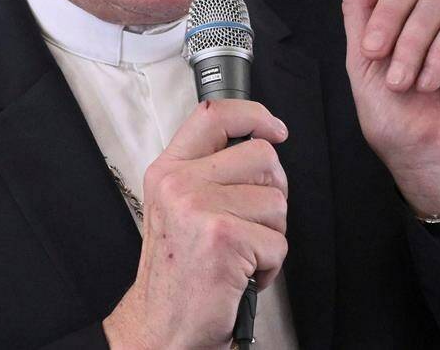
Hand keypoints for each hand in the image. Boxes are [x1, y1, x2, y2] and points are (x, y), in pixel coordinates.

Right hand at [103, 100, 289, 349]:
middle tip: (251, 222)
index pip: (214, 115)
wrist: (161, 326)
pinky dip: (269, 267)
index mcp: (168, 171)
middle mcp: (179, 184)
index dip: (254, 114)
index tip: (274, 128)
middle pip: (262, 157)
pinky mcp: (224, 238)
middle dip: (271, 193)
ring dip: (270, 236)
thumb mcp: (177, 208)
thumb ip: (206, 172)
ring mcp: (199, 208)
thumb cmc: (176, 273)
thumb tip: (259, 146)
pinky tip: (242, 274)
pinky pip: (278, 242)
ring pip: (276, 202)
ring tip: (241, 253)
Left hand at [341, 0, 439, 221]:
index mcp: (400, 14)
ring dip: (411, 45)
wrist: (427, 158)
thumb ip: (362, 5)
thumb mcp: (362, 59)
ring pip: (435, 2)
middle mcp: (432, 14)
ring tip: (406, 82)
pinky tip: (433, 80)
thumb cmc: (398, 119)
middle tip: (376, 52)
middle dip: (386, 16)